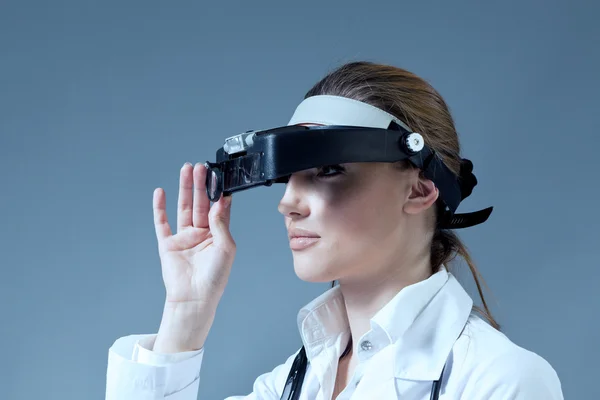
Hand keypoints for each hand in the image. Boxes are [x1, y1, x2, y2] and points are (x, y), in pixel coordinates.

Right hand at [152, 162, 235, 351]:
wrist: (194, 298)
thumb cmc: (214, 278)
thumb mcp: (226, 249)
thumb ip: (221, 224)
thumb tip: (219, 203)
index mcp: (218, 235)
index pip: (219, 208)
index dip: (219, 192)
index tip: (219, 176)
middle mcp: (201, 233)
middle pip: (201, 203)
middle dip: (201, 184)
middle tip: (200, 167)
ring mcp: (184, 237)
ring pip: (184, 207)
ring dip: (185, 188)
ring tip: (186, 169)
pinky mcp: (168, 244)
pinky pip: (162, 222)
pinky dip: (160, 207)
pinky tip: (161, 192)